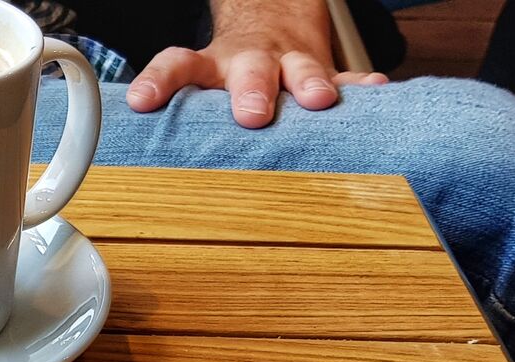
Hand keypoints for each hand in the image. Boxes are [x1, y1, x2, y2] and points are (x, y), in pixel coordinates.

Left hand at [124, 0, 386, 128]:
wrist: (270, 26)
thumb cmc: (228, 81)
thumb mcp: (201, 92)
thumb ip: (181, 126)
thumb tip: (140, 182)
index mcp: (209, 67)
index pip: (178, 65)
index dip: (159, 82)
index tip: (141, 101)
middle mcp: (247, 62)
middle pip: (247, 69)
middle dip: (251, 91)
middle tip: (252, 116)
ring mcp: (288, 63)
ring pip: (299, 67)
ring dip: (308, 83)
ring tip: (319, 100)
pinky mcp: (322, 69)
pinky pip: (343, 75)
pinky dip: (358, 86)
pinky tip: (373, 89)